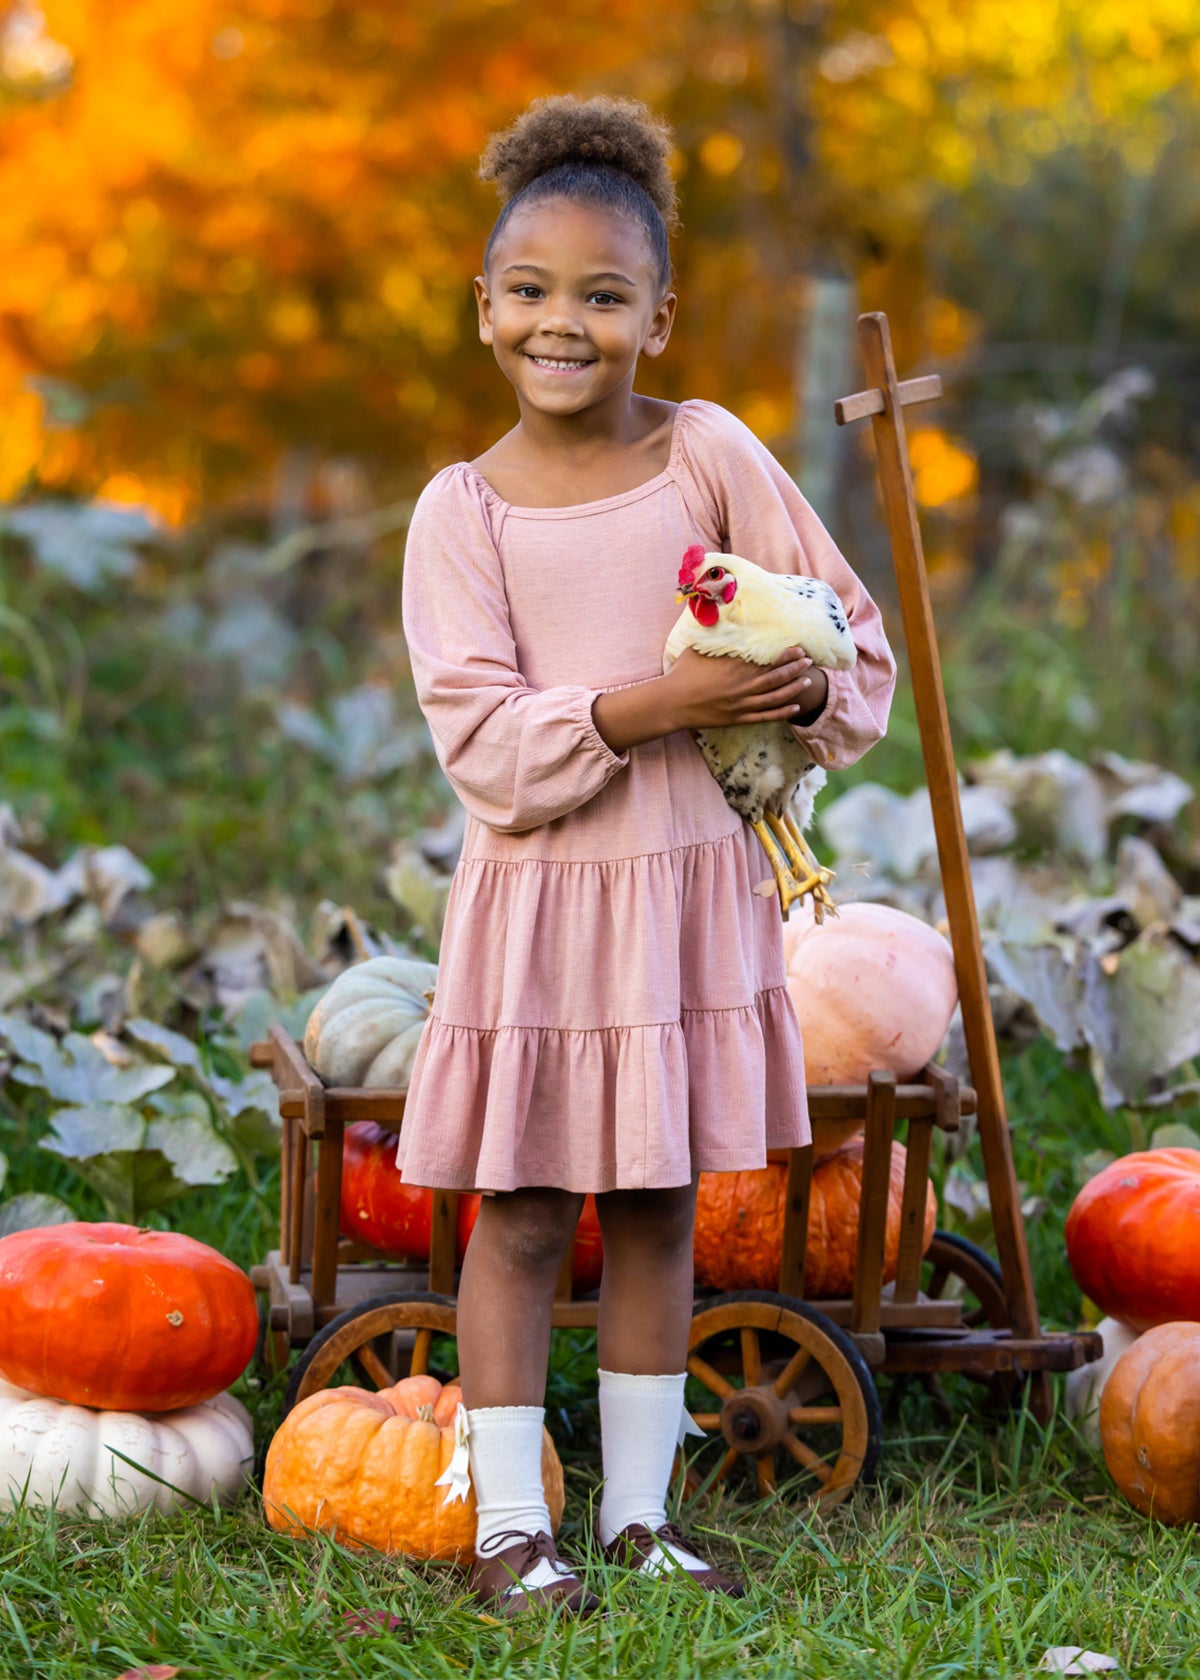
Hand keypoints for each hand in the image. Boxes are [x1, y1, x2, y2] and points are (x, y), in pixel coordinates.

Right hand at [663, 646, 826, 730]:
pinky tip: (794, 707)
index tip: (798, 647)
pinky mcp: (737, 719)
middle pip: (776, 677)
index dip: (785, 654)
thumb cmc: (681, 674)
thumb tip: (717, 616)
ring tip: (806, 681)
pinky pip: (765, 716)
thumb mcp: (697, 648)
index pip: (766, 659)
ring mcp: (740, 704)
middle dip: (795, 669)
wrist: (670, 703)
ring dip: (793, 689)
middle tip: (808, 661)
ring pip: (775, 697)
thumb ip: (714, 638)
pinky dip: (781, 712)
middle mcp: (741, 686)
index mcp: (733, 667)